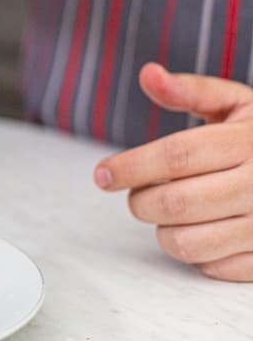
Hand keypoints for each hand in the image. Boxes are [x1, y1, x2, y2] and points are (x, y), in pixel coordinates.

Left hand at [94, 62, 252, 281]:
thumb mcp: (238, 103)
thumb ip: (191, 91)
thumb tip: (149, 73)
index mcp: (249, 141)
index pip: (176, 157)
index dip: (131, 166)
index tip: (102, 174)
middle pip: (176, 203)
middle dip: (141, 201)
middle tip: (138, 193)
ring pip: (188, 242)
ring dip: (161, 230)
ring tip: (167, 212)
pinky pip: (213, 267)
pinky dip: (194, 253)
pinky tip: (200, 230)